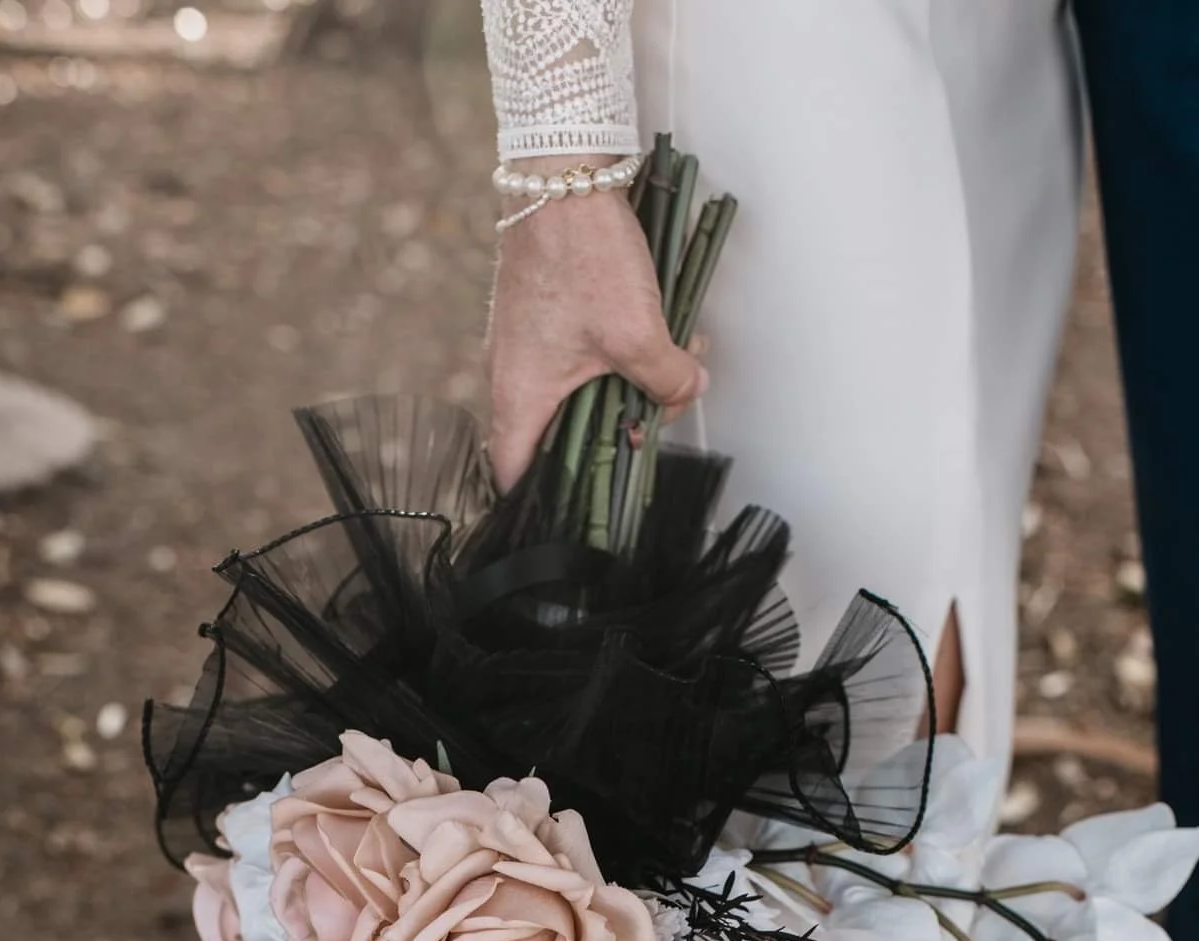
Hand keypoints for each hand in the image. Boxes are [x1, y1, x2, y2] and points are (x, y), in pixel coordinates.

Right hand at [487, 157, 709, 490]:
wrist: (561, 173)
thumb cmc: (582, 254)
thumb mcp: (639, 332)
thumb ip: (668, 379)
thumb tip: (687, 391)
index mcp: (519, 397)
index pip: (517, 475)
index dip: (546, 501)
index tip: (582, 508)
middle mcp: (511, 376)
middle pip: (557, 437)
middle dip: (611, 435)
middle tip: (652, 423)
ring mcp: (525, 344)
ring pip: (575, 393)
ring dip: (622, 389)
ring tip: (666, 367)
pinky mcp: (542, 316)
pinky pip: (577, 357)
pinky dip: (614, 356)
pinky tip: (652, 334)